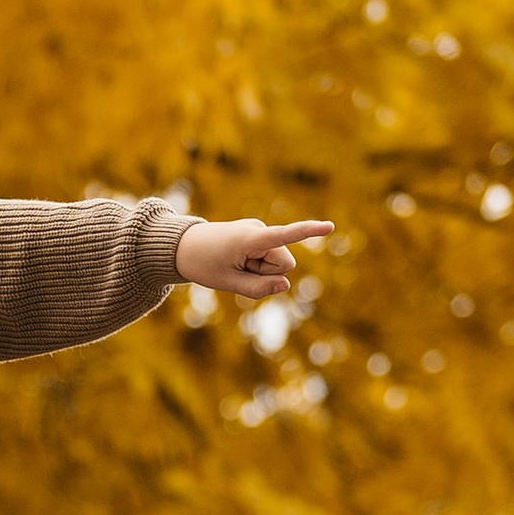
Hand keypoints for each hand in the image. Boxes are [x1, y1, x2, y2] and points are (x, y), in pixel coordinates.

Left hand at [178, 215, 333, 298]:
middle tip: (238, 269)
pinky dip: (256, 264)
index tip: (330, 226)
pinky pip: (269, 257)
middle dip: (268, 272)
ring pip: (278, 262)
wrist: (183, 246)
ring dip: (260, 269)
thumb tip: (285, 285)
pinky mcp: (258, 234)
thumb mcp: (228, 283)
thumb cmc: (203, 264)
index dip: (308, 232)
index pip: (285, 235)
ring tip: (235, 263)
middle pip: (284, 263)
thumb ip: (258, 288)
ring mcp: (259, 230)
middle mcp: (259, 229)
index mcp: (250, 238)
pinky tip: (237, 259)